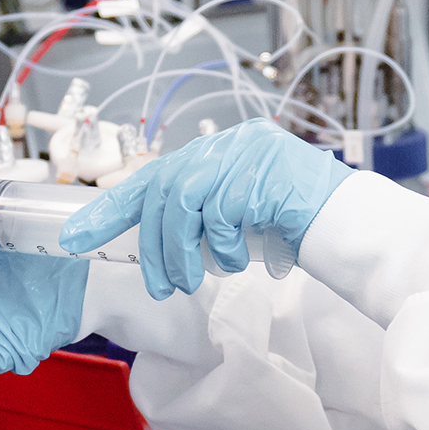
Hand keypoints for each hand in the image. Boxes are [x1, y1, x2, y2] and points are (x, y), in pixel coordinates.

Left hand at [61, 118, 352, 300]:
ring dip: (179, 253)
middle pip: (164, 191)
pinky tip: (235, 262)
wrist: (351, 225)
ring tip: (187, 282)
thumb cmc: (294, 226)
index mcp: (218, 150)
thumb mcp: (237, 217)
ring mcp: (246, 154)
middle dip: (151, 244)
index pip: (152, 175)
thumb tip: (153, 247)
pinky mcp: (262, 173)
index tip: (76, 236)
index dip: (110, 207)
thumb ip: (201, 216)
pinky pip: (220, 215)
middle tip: (157, 285)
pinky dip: (220, 248)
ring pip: (185, 203)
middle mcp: (229, 144)